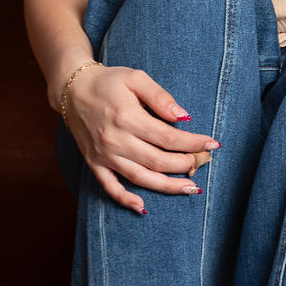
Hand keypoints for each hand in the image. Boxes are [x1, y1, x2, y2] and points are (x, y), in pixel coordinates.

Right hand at [63, 64, 219, 214]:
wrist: (73, 89)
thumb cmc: (108, 81)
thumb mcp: (136, 78)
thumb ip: (160, 97)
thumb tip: (183, 117)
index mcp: (128, 117)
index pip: (169, 137)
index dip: (193, 143)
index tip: (212, 144)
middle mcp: (116, 140)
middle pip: (158, 161)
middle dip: (186, 164)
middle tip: (203, 162)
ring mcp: (104, 155)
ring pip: (141, 178)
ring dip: (168, 187)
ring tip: (191, 188)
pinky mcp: (94, 163)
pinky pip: (110, 187)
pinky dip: (125, 200)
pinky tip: (143, 208)